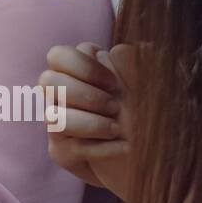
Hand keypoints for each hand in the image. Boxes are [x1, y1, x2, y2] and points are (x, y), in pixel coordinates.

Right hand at [41, 42, 135, 198]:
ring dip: (89, 122)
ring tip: (118, 129)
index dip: (83, 67)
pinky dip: (100, 148)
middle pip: (47, 81)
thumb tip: (133, 48)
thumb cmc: (147, 113)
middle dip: (84, 94)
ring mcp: (58, 123)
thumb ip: (137, 64)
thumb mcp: (147, 85)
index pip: (58, 56)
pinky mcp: (61, 152)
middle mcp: (60, 94)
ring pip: (52, 116)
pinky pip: (70, 147)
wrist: (154, 154)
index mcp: (76, 71)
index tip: (113, 83)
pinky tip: (125, 147)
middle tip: (115, 106)